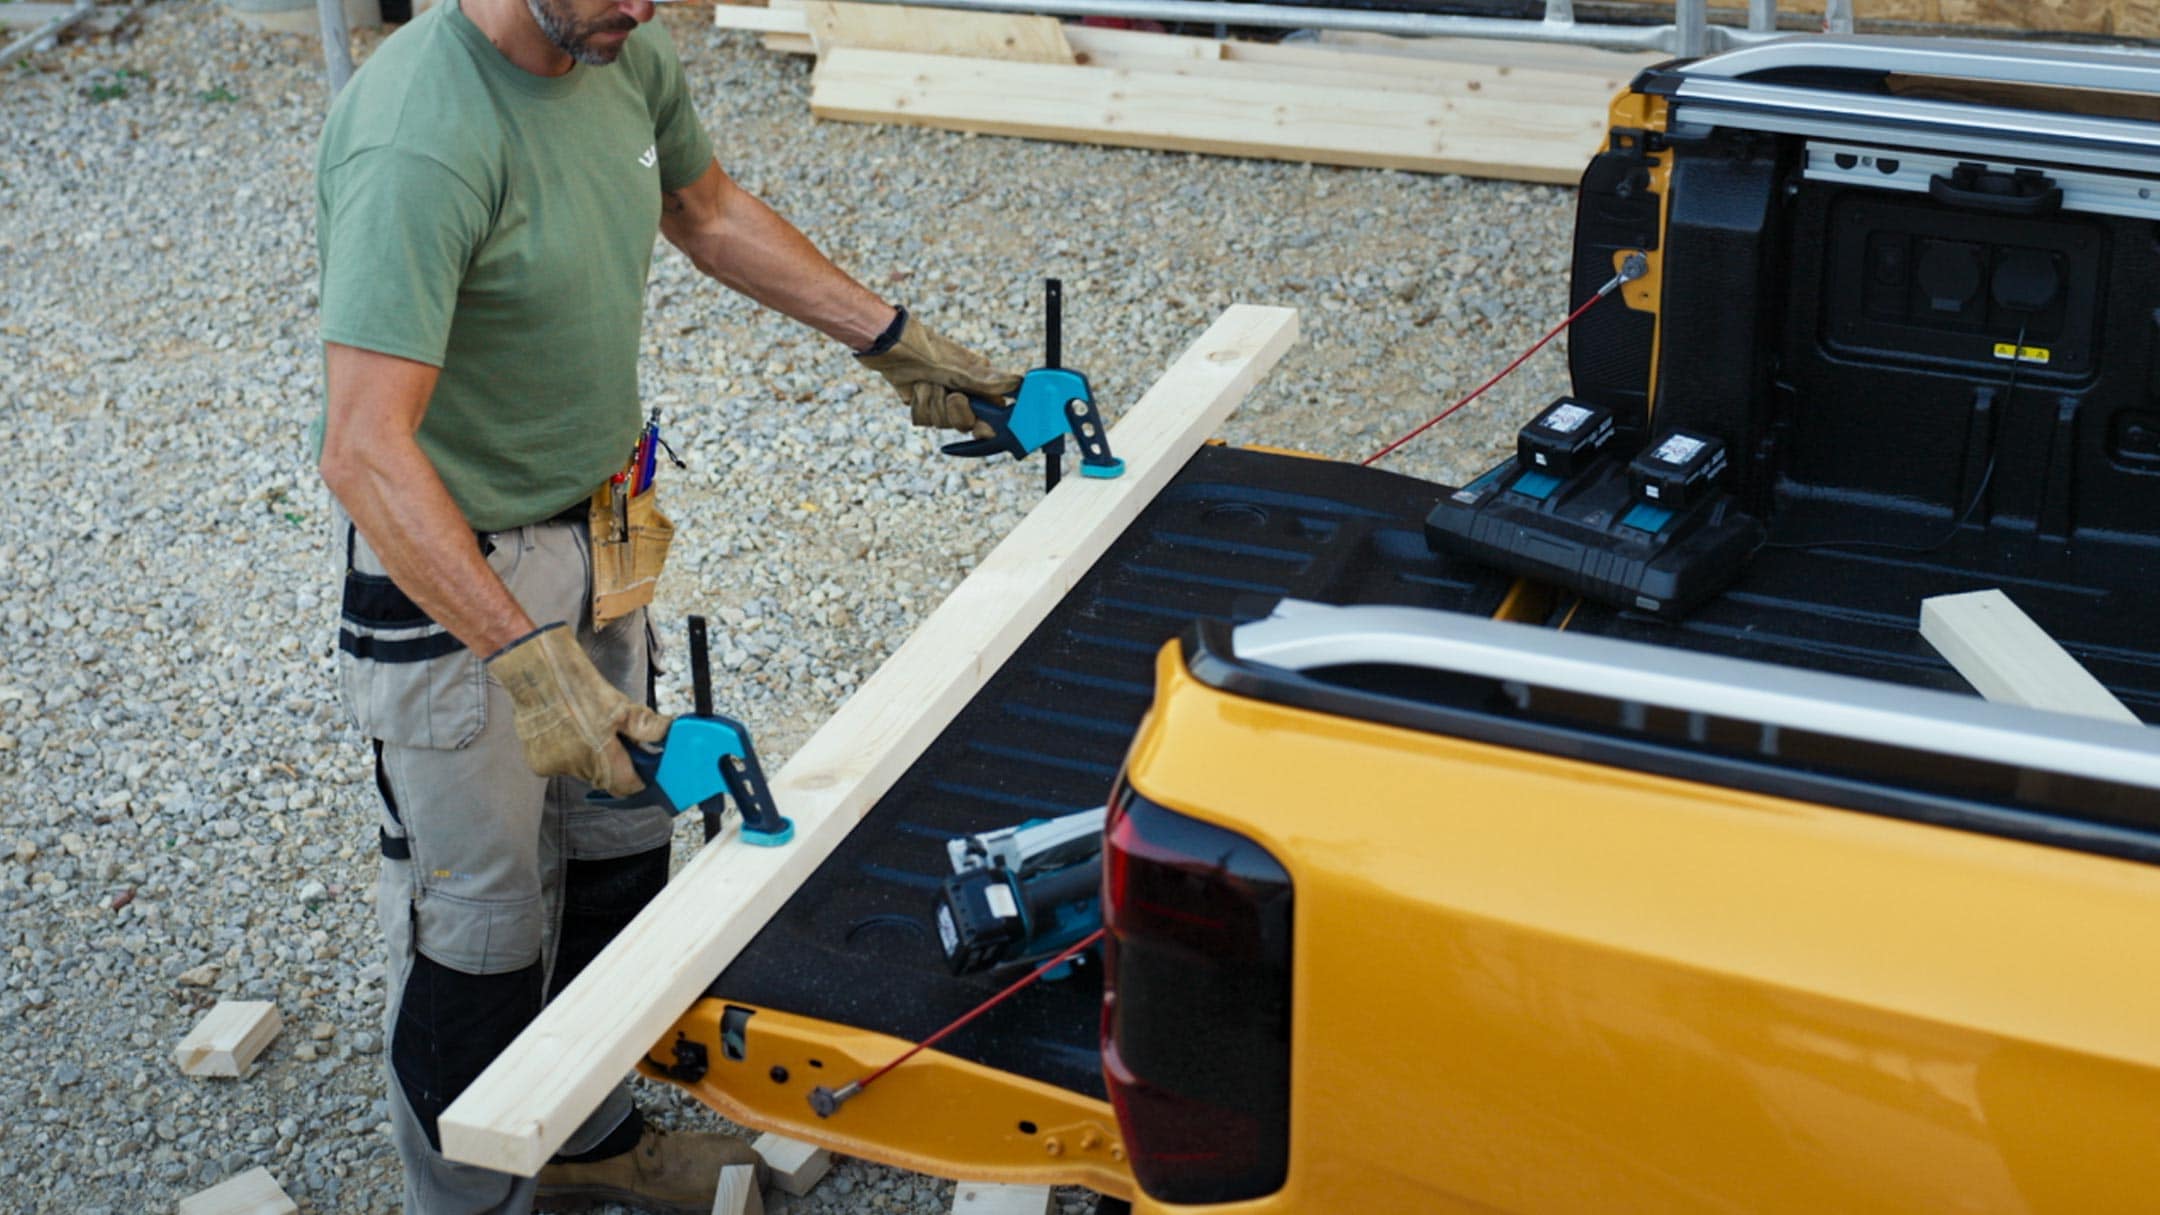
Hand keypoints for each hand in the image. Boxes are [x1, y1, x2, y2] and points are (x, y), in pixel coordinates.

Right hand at [485, 624, 670, 796]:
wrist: (536, 674)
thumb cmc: (578, 686)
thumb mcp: (619, 705)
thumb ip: (646, 727)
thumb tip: (670, 735)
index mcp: (601, 757)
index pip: (626, 787)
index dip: (638, 778)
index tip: (642, 767)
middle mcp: (577, 769)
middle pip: (605, 779)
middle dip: (613, 762)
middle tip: (613, 736)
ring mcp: (556, 768)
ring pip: (583, 772)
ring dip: (589, 757)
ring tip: (584, 728)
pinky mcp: (538, 765)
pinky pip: (562, 766)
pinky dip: (568, 754)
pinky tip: (566, 731)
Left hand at [857, 310, 1021, 432]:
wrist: (888, 344)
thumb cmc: (924, 348)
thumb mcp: (958, 368)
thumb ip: (987, 381)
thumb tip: (1018, 382)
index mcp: (978, 382)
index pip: (992, 414)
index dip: (986, 424)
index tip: (979, 428)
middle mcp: (962, 391)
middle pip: (964, 423)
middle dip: (950, 410)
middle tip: (946, 391)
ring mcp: (941, 398)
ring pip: (940, 423)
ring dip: (930, 403)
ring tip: (925, 381)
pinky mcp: (921, 403)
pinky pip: (922, 420)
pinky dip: (916, 405)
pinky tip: (913, 388)